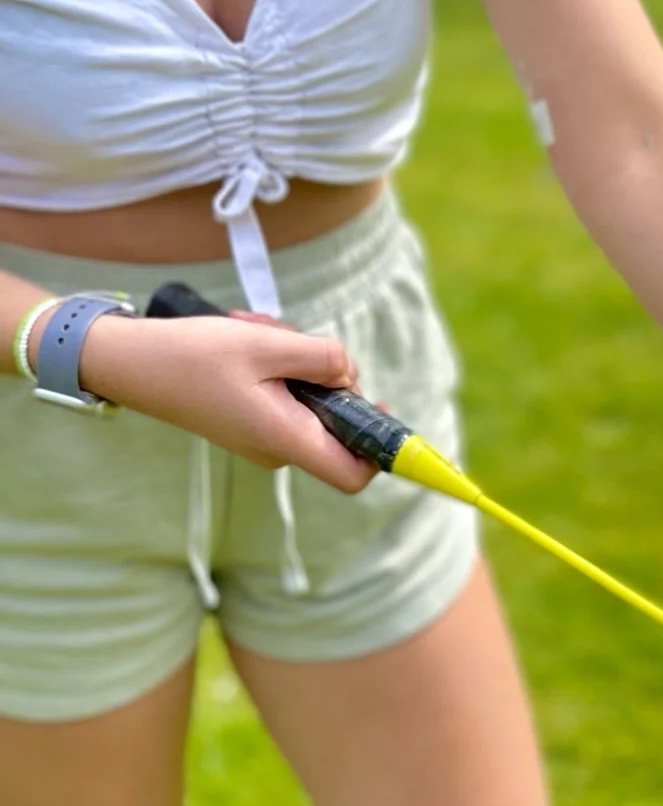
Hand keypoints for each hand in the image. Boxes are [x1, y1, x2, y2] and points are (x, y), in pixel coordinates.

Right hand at [79, 308, 379, 495]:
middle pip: (336, 419)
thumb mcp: (270, 345)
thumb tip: (353, 374)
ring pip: (310, 396)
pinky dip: (277, 361)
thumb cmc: (196, 355)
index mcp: (286, 440)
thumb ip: (324, 359)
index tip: (387, 412)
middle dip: (328, 374)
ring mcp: (262, 434)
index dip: (380, 451)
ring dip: (296, 358)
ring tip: (259, 333)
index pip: (353, 473)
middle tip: (291, 340)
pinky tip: (250, 337)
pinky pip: (286, 390)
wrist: (133, 362)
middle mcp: (277, 447)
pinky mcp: (250, 418)